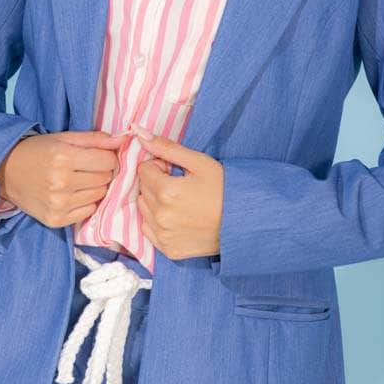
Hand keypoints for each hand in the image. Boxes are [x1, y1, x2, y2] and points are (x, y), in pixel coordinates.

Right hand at [0, 130, 127, 228]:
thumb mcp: (64, 138)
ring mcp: (58, 204)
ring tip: (78, 180)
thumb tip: (124, 138)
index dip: (107, 157)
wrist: (6, 172)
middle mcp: (61, 182)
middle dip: (101, 171)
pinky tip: (71, 194)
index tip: (97, 156)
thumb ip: (95, 138)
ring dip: (94, 187)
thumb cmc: (37, 151)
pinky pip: (88, 211)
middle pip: (105, 178)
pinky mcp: (56, 220)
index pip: (108, 161)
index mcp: (64, 157)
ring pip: (99, 195)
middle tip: (85, 167)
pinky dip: (85, 203)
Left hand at [131, 123, 223, 259]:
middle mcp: (161, 216)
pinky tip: (177, 217)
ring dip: (154, 201)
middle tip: (180, 184)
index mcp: (167, 192)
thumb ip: (167, 148)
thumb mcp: (199, 163)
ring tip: (179, 201)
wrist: (244, 223)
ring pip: (143, 209)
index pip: (143, 170)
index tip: (175, 170)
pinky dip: (157, 222)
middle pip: (142, 189)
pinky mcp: (169, 250)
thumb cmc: (224, 189)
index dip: (159, 166)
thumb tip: (139, 133)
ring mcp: (164, 236)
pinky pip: (148, 230)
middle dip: (156, 182)